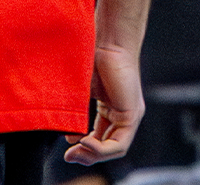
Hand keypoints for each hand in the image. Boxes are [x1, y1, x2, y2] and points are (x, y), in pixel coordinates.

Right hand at [63, 45, 144, 164]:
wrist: (106, 43)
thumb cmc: (91, 60)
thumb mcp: (80, 95)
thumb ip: (77, 115)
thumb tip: (70, 137)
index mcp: (111, 109)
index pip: (100, 139)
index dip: (83, 148)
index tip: (67, 146)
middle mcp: (123, 114)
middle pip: (108, 147)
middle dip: (86, 156)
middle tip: (69, 156)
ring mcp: (130, 115)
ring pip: (114, 149)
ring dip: (92, 156)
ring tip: (75, 152)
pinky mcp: (132, 114)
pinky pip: (119, 144)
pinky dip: (100, 150)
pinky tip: (85, 143)